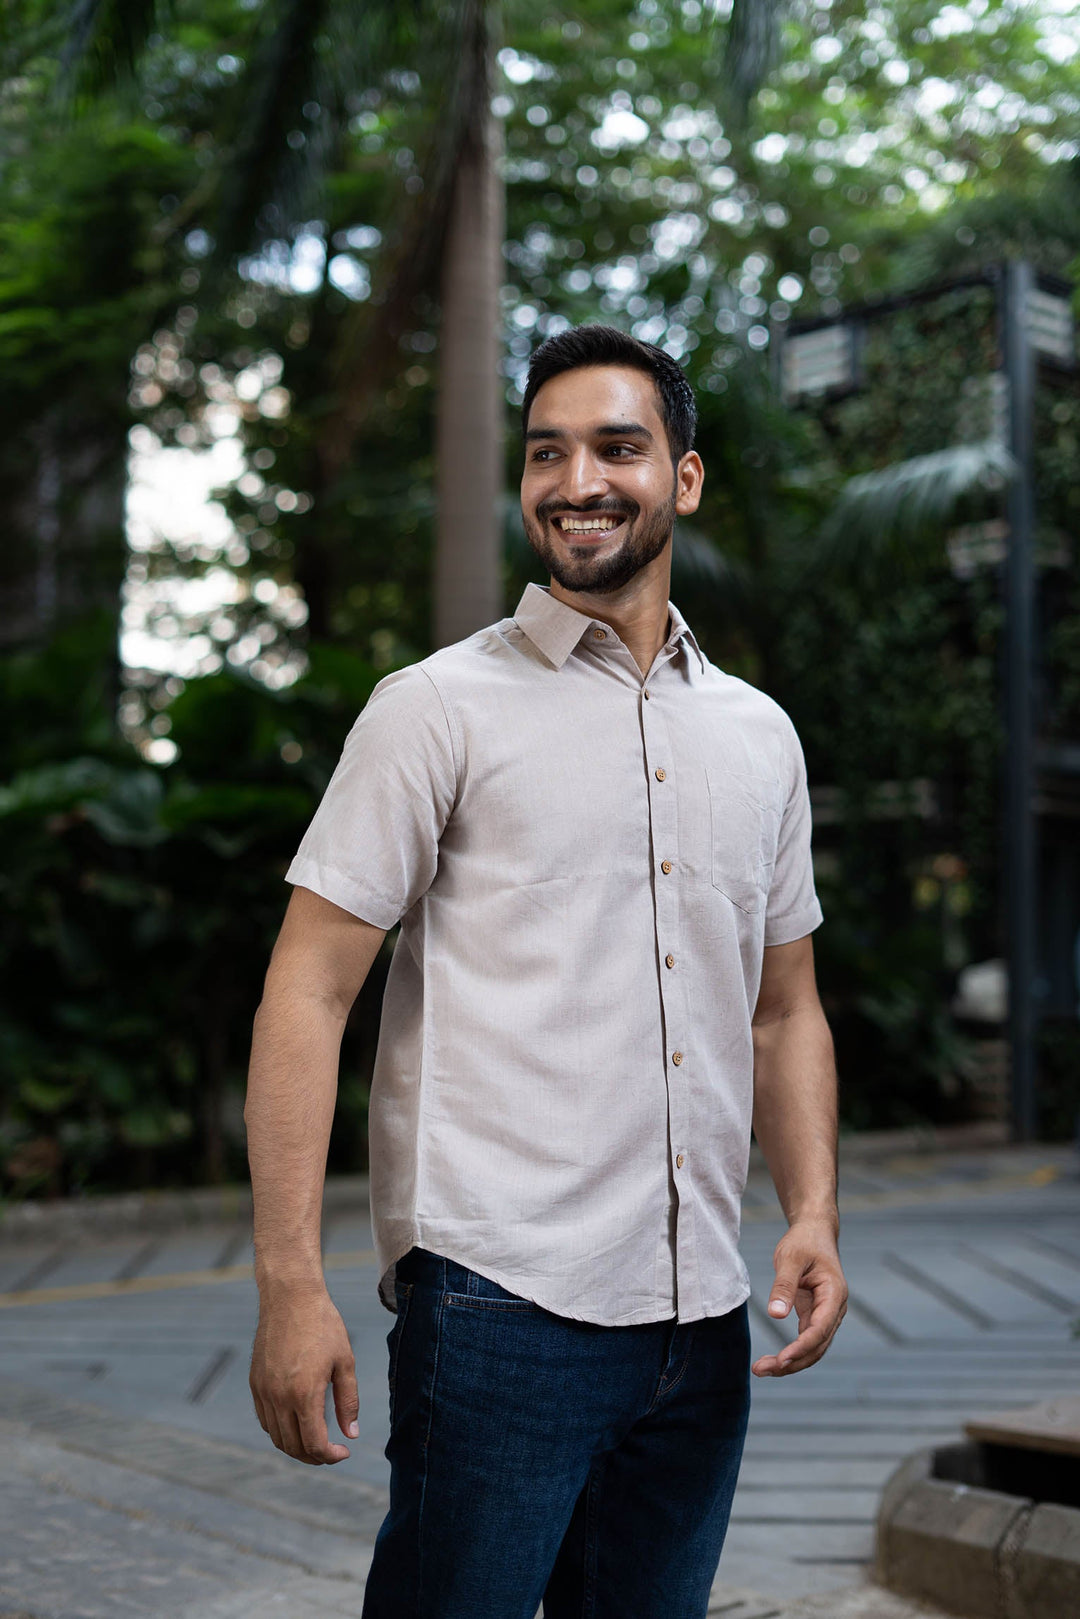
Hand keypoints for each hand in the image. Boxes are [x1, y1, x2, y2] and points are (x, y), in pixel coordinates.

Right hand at [250, 1283, 359, 1463]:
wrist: (290, 1296)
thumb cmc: (323, 1325)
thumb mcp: (345, 1362)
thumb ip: (348, 1401)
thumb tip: (351, 1434)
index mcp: (304, 1393)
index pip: (314, 1444)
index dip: (330, 1456)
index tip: (344, 1452)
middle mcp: (279, 1397)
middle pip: (293, 1446)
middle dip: (314, 1457)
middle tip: (331, 1452)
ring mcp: (264, 1391)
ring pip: (276, 1436)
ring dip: (295, 1446)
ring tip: (315, 1441)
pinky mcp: (255, 1382)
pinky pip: (265, 1419)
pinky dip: (280, 1430)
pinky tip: (296, 1423)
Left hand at [751, 1219, 846, 1377]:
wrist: (815, 1231)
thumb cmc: (804, 1241)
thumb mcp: (791, 1258)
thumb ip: (784, 1285)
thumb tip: (776, 1315)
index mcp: (834, 1294)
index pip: (820, 1329)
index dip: (801, 1347)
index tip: (781, 1360)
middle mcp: (834, 1309)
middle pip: (817, 1346)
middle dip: (792, 1363)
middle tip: (761, 1370)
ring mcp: (826, 1314)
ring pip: (813, 1348)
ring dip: (791, 1363)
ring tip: (762, 1369)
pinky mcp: (815, 1314)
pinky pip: (806, 1340)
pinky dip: (791, 1352)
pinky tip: (773, 1360)